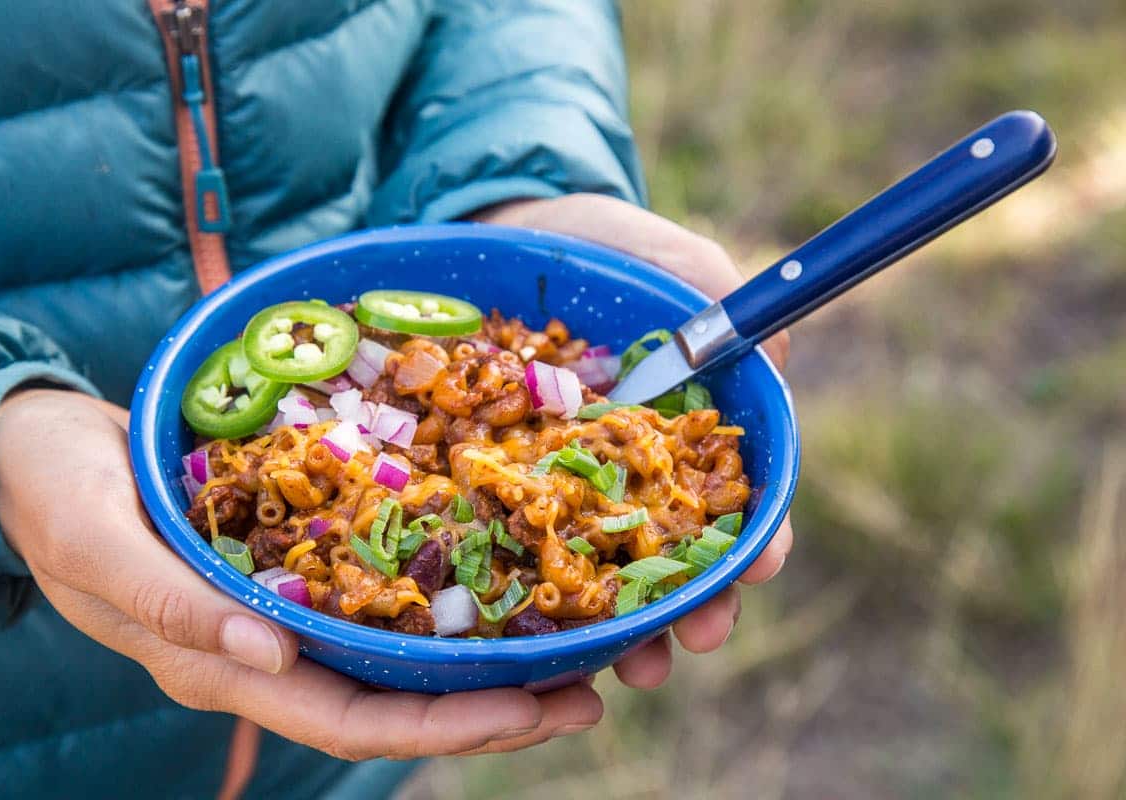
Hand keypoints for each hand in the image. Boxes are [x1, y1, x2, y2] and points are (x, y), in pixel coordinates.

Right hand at [0, 389, 602, 759]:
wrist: (36, 448)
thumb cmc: (56, 493)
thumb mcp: (99, 542)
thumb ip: (176, 607)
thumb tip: (275, 656)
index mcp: (222, 664)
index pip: (349, 720)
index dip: (443, 725)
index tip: (532, 710)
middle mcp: (266, 649)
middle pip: (394, 702)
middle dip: (492, 707)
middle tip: (591, 690)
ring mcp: (281, 610)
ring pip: (397, 656)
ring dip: (483, 659)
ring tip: (574, 648)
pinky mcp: (293, 563)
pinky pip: (380, 595)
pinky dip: (442, 597)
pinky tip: (500, 578)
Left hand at [472, 193, 794, 688]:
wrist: (502, 239)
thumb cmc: (599, 248)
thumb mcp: (666, 258)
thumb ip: (721, 298)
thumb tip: (779, 354)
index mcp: (681, 433)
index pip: (732, 499)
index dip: (754, 538)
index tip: (760, 566)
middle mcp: (630, 476)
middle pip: (674, 557)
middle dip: (692, 607)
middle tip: (694, 641)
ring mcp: (565, 490)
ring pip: (601, 577)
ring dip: (624, 629)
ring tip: (630, 665)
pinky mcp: (503, 493)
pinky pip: (520, 555)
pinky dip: (538, 602)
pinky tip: (543, 640)